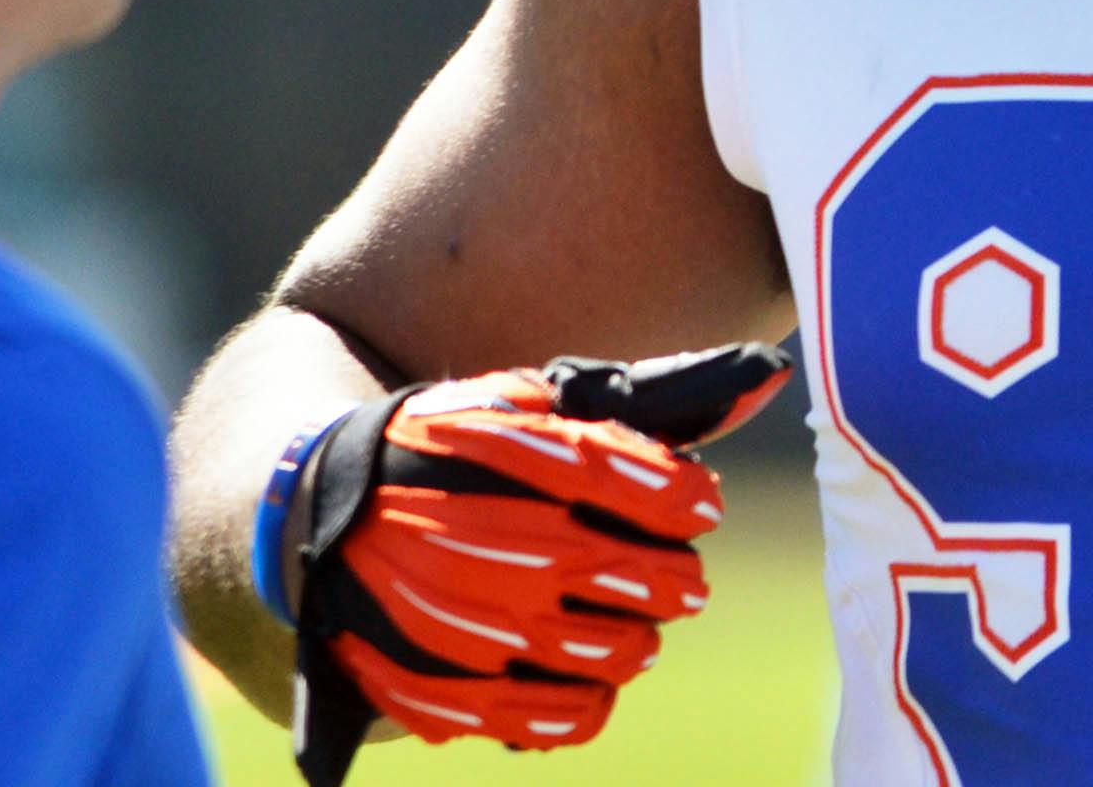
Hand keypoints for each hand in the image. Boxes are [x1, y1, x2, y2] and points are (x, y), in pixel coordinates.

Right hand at [286, 343, 790, 783]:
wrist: (322, 511)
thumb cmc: (457, 448)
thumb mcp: (537, 403)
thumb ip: (655, 395)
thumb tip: (771, 374)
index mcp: (508, 459)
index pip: (635, 480)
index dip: (683, 499)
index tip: (697, 505)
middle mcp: (486, 543)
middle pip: (639, 577)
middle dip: (674, 577)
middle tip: (673, 573)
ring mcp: (462, 625)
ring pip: (610, 653)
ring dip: (638, 638)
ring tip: (628, 620)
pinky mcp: (440, 689)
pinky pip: (553, 718)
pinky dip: (587, 702)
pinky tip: (584, 672)